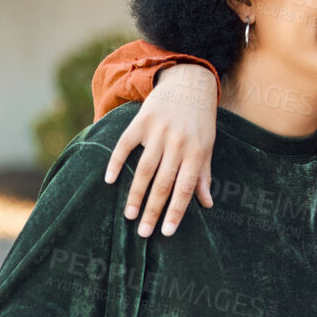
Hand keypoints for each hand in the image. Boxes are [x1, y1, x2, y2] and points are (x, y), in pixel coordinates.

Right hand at [104, 64, 217, 236]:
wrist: (189, 83)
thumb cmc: (200, 120)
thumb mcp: (208, 146)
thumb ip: (203, 175)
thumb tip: (207, 204)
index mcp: (196, 153)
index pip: (185, 189)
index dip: (176, 212)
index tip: (166, 232)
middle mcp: (177, 144)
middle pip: (163, 184)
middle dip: (153, 210)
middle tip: (143, 233)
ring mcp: (158, 132)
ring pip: (144, 169)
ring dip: (135, 194)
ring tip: (129, 215)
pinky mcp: (141, 121)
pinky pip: (125, 145)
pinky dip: (116, 162)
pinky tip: (109, 180)